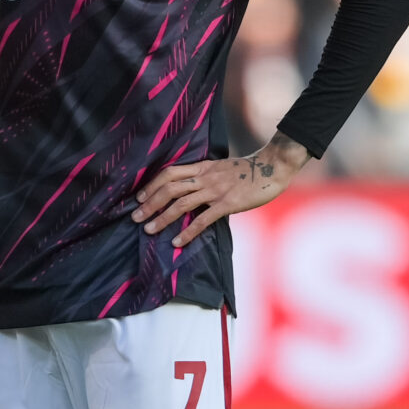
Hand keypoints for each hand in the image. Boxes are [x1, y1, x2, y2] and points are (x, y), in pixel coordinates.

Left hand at [133, 133, 309, 249]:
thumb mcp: (221, 168)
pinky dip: (187, 231)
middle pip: (169, 188)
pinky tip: (177, 241)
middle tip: (136, 217)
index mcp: (203, 167)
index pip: (170, 173)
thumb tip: (191, 190)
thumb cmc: (248, 171)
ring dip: (163, 217)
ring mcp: (216, 190)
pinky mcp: (228, 204)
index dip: (152, 185)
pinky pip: (203, 219)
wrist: (272, 167)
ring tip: (149, 229)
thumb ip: (206, 177)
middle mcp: (205, 177)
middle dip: (150, 203)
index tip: (139, 197)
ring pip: (181, 203)